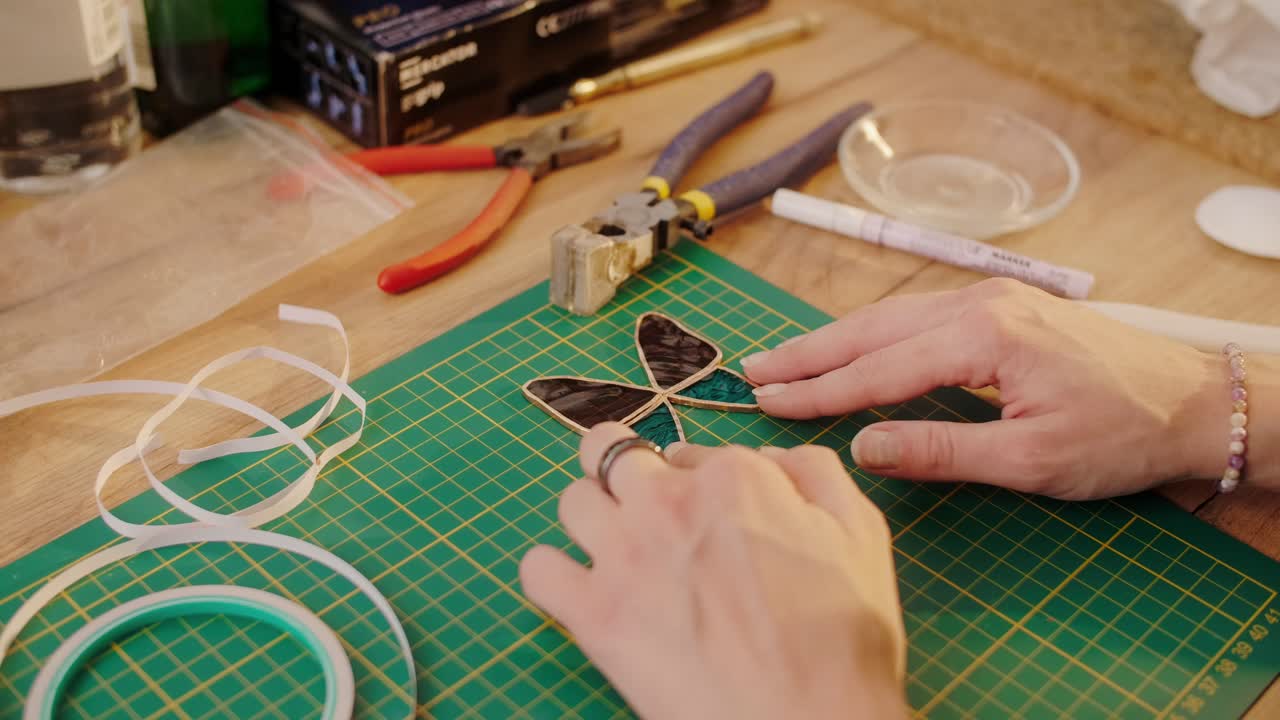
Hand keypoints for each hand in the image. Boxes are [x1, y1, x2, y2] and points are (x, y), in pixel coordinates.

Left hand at [519, 423, 907, 719]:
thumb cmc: (843, 641)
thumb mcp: (860, 533)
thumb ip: (813, 474)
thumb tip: (768, 458)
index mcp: (733, 477)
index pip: (688, 452)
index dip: (694, 480)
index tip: (706, 516)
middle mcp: (669, 502)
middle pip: (611, 453)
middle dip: (621, 469)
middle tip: (639, 504)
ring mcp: (623, 555)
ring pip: (572, 500)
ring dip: (590, 518)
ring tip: (613, 549)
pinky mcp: (592, 613)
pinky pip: (538, 569)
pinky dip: (552, 576)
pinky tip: (579, 592)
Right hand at [741, 278, 1279, 499]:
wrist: (1200, 400)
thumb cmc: (1124, 435)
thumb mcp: (1031, 459)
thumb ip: (940, 451)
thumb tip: (862, 448)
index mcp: (984, 337)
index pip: (879, 369)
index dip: (819, 391)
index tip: (766, 402)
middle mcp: (980, 304)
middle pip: (873, 329)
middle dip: (809, 353)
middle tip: (752, 371)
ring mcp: (992, 299)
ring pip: (892, 318)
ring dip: (836, 341)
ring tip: (786, 360)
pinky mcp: (1003, 307)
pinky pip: (919, 318)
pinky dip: (874, 337)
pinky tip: (852, 350)